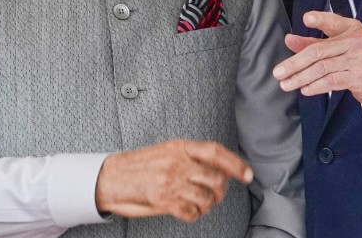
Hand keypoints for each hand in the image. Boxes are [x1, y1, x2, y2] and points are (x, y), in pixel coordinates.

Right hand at [95, 140, 252, 222]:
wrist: (113, 176)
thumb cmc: (143, 164)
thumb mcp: (169, 150)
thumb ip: (194, 157)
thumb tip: (225, 168)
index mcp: (180, 147)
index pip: (215, 152)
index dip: (235, 163)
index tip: (248, 175)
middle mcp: (177, 163)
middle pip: (215, 179)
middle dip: (220, 191)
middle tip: (216, 195)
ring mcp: (170, 182)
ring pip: (206, 198)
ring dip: (207, 205)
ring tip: (200, 204)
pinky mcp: (163, 200)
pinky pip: (191, 212)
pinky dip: (194, 215)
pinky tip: (189, 210)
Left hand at [273, 10, 361, 110]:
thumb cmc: (359, 59)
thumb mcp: (340, 46)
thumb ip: (314, 42)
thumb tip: (289, 40)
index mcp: (350, 29)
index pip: (333, 21)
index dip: (320, 19)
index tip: (306, 18)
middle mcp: (355, 42)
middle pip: (319, 51)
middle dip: (295, 62)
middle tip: (279, 71)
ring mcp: (357, 60)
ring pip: (322, 68)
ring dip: (301, 78)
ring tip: (286, 84)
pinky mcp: (358, 77)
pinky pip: (332, 81)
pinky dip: (316, 86)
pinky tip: (304, 89)